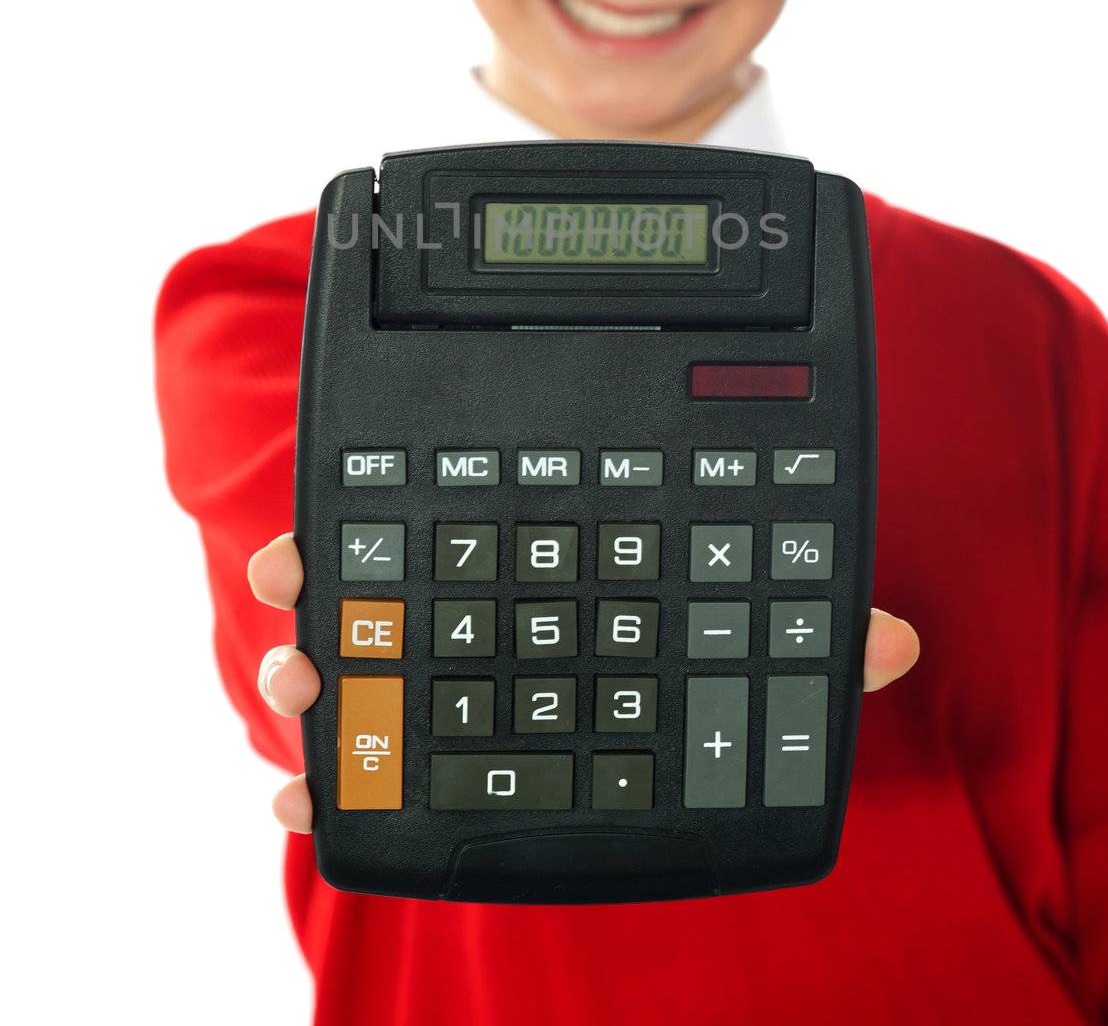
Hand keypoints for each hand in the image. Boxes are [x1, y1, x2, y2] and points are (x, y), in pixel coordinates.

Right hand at [248, 532, 920, 833]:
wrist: (660, 795)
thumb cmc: (691, 685)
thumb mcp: (750, 659)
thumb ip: (805, 638)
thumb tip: (898, 641)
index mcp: (529, 558)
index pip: (455, 511)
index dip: (387, 499)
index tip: (347, 500)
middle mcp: (463, 613)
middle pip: (371, 577)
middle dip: (318, 572)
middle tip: (295, 574)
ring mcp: (431, 692)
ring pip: (348, 664)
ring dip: (301, 665)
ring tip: (301, 678)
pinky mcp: (414, 771)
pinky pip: (353, 769)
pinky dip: (318, 779)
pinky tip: (307, 797)